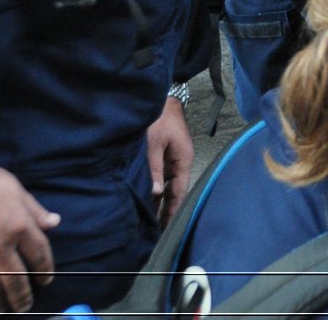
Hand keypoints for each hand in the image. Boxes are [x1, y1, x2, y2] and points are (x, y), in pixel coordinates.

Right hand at [0, 145, 58, 311]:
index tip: (45, 280)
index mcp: (18, 226)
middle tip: (26, 305)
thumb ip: (34, 210)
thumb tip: (54, 222)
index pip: (39, 255)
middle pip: (16, 280)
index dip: (45, 270)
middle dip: (23, 296)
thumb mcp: (13, 188)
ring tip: (4, 311)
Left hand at [146, 97, 192, 225]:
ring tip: (148, 220)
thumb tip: (156, 193)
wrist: (157, 96)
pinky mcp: (162, 154)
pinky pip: (160, 176)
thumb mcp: (154, 143)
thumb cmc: (158, 117)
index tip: (168, 228)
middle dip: (166, 209)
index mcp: (182, 158)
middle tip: (156, 231)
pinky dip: (154, 188)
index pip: (179, 190)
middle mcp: (178, 161)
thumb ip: (154, 168)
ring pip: (166, 184)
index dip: (174, 210)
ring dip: (158, 200)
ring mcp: (170, 158)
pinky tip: (145, 199)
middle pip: (174, 190)